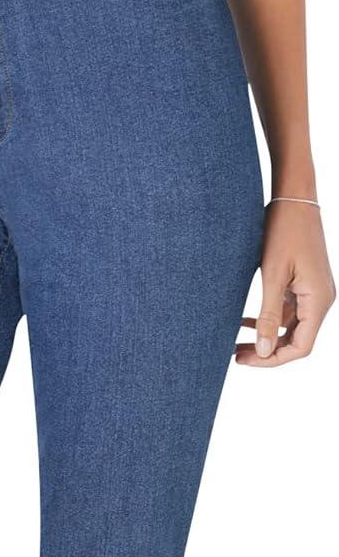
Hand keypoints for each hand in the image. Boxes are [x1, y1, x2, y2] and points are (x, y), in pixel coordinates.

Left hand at [235, 200, 334, 366]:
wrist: (293, 197)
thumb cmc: (284, 230)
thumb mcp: (272, 275)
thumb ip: (269, 315)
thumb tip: (265, 351)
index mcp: (318, 300)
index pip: (300, 347)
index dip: (273, 359)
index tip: (245, 359)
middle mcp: (320, 300)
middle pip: (296, 341)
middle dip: (267, 351)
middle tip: (236, 356)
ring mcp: (313, 292)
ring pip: (291, 328)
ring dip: (265, 336)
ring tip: (236, 343)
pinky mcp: (304, 284)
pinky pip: (288, 311)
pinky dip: (268, 319)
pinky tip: (245, 322)